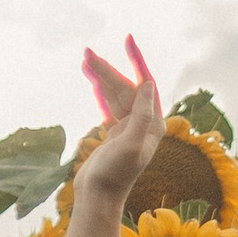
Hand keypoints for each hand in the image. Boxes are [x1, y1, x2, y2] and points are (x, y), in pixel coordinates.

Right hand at [73, 33, 162, 210]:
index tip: (127, 39)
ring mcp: (129, 128)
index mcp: (153, 124)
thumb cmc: (115, 174)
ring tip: (84, 59)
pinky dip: (99, 91)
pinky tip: (91, 79)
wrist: (98, 197)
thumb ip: (141, 114)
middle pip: (125, 87)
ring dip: (100, 76)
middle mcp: (144, 124)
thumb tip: (148, 84)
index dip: (137, 60)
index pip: (146, 84)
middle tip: (86, 52)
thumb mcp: (130, 144)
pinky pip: (108, 105)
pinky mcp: (115, 134)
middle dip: (107, 69)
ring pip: (114, 94)